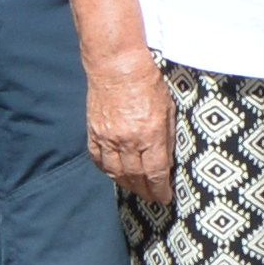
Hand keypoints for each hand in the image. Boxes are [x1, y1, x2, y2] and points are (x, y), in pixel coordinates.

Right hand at [85, 45, 175, 204]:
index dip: (161, 190)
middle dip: (146, 191)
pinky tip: (114, 173)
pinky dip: (107, 170)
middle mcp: (128, 141)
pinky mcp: (94, 132)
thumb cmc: (148, 83)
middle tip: (152, 198)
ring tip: (135, 189)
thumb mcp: (168, 109)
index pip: (156, 173)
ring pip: (116, 173)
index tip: (165, 198)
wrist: (117, 66)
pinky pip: (98, 159)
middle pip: (136, 177)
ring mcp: (108, 138)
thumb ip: (167, 136)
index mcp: (151, 135)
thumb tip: (167, 159)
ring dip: (127, 185)